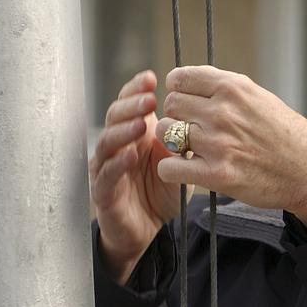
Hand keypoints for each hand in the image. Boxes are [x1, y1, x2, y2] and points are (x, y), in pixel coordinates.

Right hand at [89, 70, 181, 283]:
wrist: (149, 228)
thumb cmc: (163, 191)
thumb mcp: (179, 162)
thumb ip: (184, 140)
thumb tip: (203, 113)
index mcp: (133, 134)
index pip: (130, 103)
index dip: (137, 89)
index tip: (153, 78)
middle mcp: (116, 146)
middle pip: (115, 116)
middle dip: (131, 105)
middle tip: (150, 98)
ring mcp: (105, 168)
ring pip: (107, 142)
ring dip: (123, 130)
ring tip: (141, 123)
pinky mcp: (103, 192)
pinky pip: (106, 175)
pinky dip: (118, 163)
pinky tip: (131, 155)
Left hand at [156, 66, 306, 232]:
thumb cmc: (286, 135)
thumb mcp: (259, 98)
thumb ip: (224, 89)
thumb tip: (186, 82)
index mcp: (233, 88)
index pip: (179, 79)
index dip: (178, 91)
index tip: (188, 104)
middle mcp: (223, 112)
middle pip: (170, 105)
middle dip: (177, 117)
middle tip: (193, 130)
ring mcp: (218, 143)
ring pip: (165, 133)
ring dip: (174, 143)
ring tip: (193, 150)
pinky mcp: (217, 174)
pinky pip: (169, 168)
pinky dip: (173, 170)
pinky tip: (189, 170)